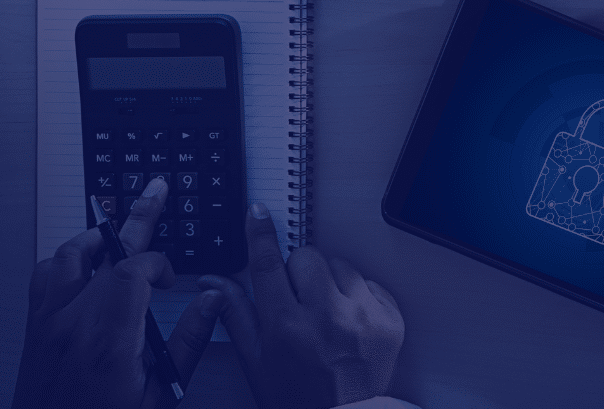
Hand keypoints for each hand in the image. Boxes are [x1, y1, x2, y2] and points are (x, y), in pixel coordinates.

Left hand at [12, 177, 223, 408]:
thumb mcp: (161, 392)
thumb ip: (188, 342)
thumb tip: (213, 300)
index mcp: (109, 341)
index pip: (131, 270)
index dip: (157, 263)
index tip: (169, 278)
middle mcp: (73, 324)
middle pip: (105, 252)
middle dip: (138, 218)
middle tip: (155, 190)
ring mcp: (48, 324)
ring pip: (68, 257)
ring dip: (97, 239)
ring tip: (118, 232)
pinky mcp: (35, 330)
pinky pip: (44, 277)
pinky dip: (65, 261)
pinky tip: (82, 265)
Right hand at [198, 202, 404, 408]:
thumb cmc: (295, 393)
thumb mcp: (256, 360)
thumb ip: (236, 315)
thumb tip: (213, 281)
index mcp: (286, 326)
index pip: (269, 264)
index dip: (261, 235)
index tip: (258, 213)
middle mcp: (326, 316)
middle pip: (307, 257)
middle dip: (299, 271)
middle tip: (298, 299)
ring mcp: (363, 316)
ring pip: (340, 266)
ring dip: (330, 282)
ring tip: (326, 314)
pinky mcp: (390, 318)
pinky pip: (369, 283)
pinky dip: (358, 296)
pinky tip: (349, 321)